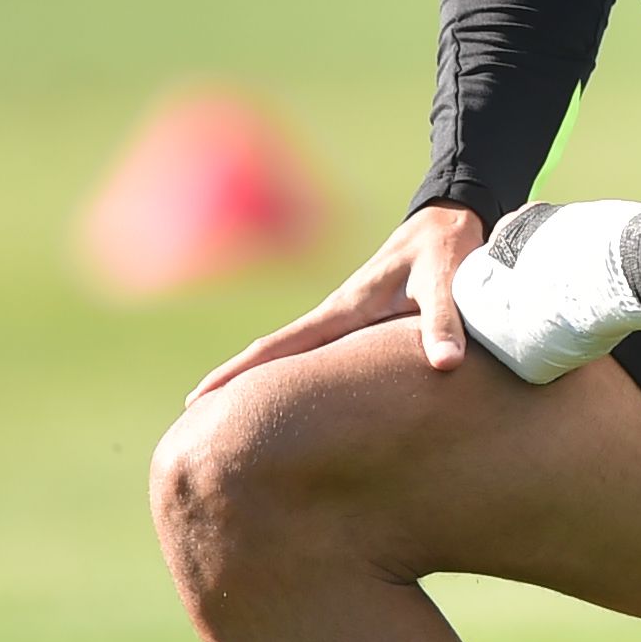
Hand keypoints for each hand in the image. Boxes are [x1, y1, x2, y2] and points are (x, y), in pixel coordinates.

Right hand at [192, 201, 487, 395]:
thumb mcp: (447, 280)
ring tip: (233, 418)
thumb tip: (445, 364)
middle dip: (235, 383)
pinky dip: (299, 377)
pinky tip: (296, 398)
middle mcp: (335, 317)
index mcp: (343, 310)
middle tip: (193, 419)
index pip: (280, 346)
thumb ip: (444, 320)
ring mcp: (345, 323)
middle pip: (274, 356)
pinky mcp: (361, 327)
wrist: (447, 222)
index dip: (240, 373)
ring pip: (295, 358)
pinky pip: (320, 357)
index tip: (199, 399)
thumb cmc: (444, 250)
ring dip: (264, 382)